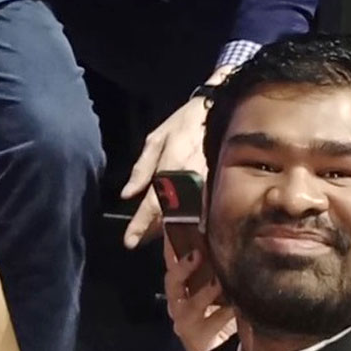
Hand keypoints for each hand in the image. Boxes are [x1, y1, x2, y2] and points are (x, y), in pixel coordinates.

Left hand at [120, 93, 211, 247]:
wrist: (222, 108)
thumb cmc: (185, 122)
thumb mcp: (156, 139)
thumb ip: (142, 168)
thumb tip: (127, 195)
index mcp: (170, 169)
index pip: (153, 205)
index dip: (140, 225)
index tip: (129, 242)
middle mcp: (190, 181)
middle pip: (172, 219)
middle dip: (156, 233)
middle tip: (142, 241)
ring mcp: (208, 186)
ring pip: (190, 219)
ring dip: (175, 231)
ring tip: (163, 238)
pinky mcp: (221, 186)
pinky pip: (205, 211)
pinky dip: (195, 222)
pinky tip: (189, 228)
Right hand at [163, 230, 236, 350]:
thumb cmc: (222, 316)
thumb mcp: (221, 290)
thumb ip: (220, 270)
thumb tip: (233, 242)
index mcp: (181, 287)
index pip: (171, 261)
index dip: (171, 244)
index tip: (175, 226)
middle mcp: (178, 303)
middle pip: (172, 281)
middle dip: (183, 268)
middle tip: (198, 254)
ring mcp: (185, 322)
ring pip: (189, 305)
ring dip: (205, 292)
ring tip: (220, 281)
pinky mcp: (195, 339)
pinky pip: (210, 324)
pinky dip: (224, 313)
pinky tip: (237, 306)